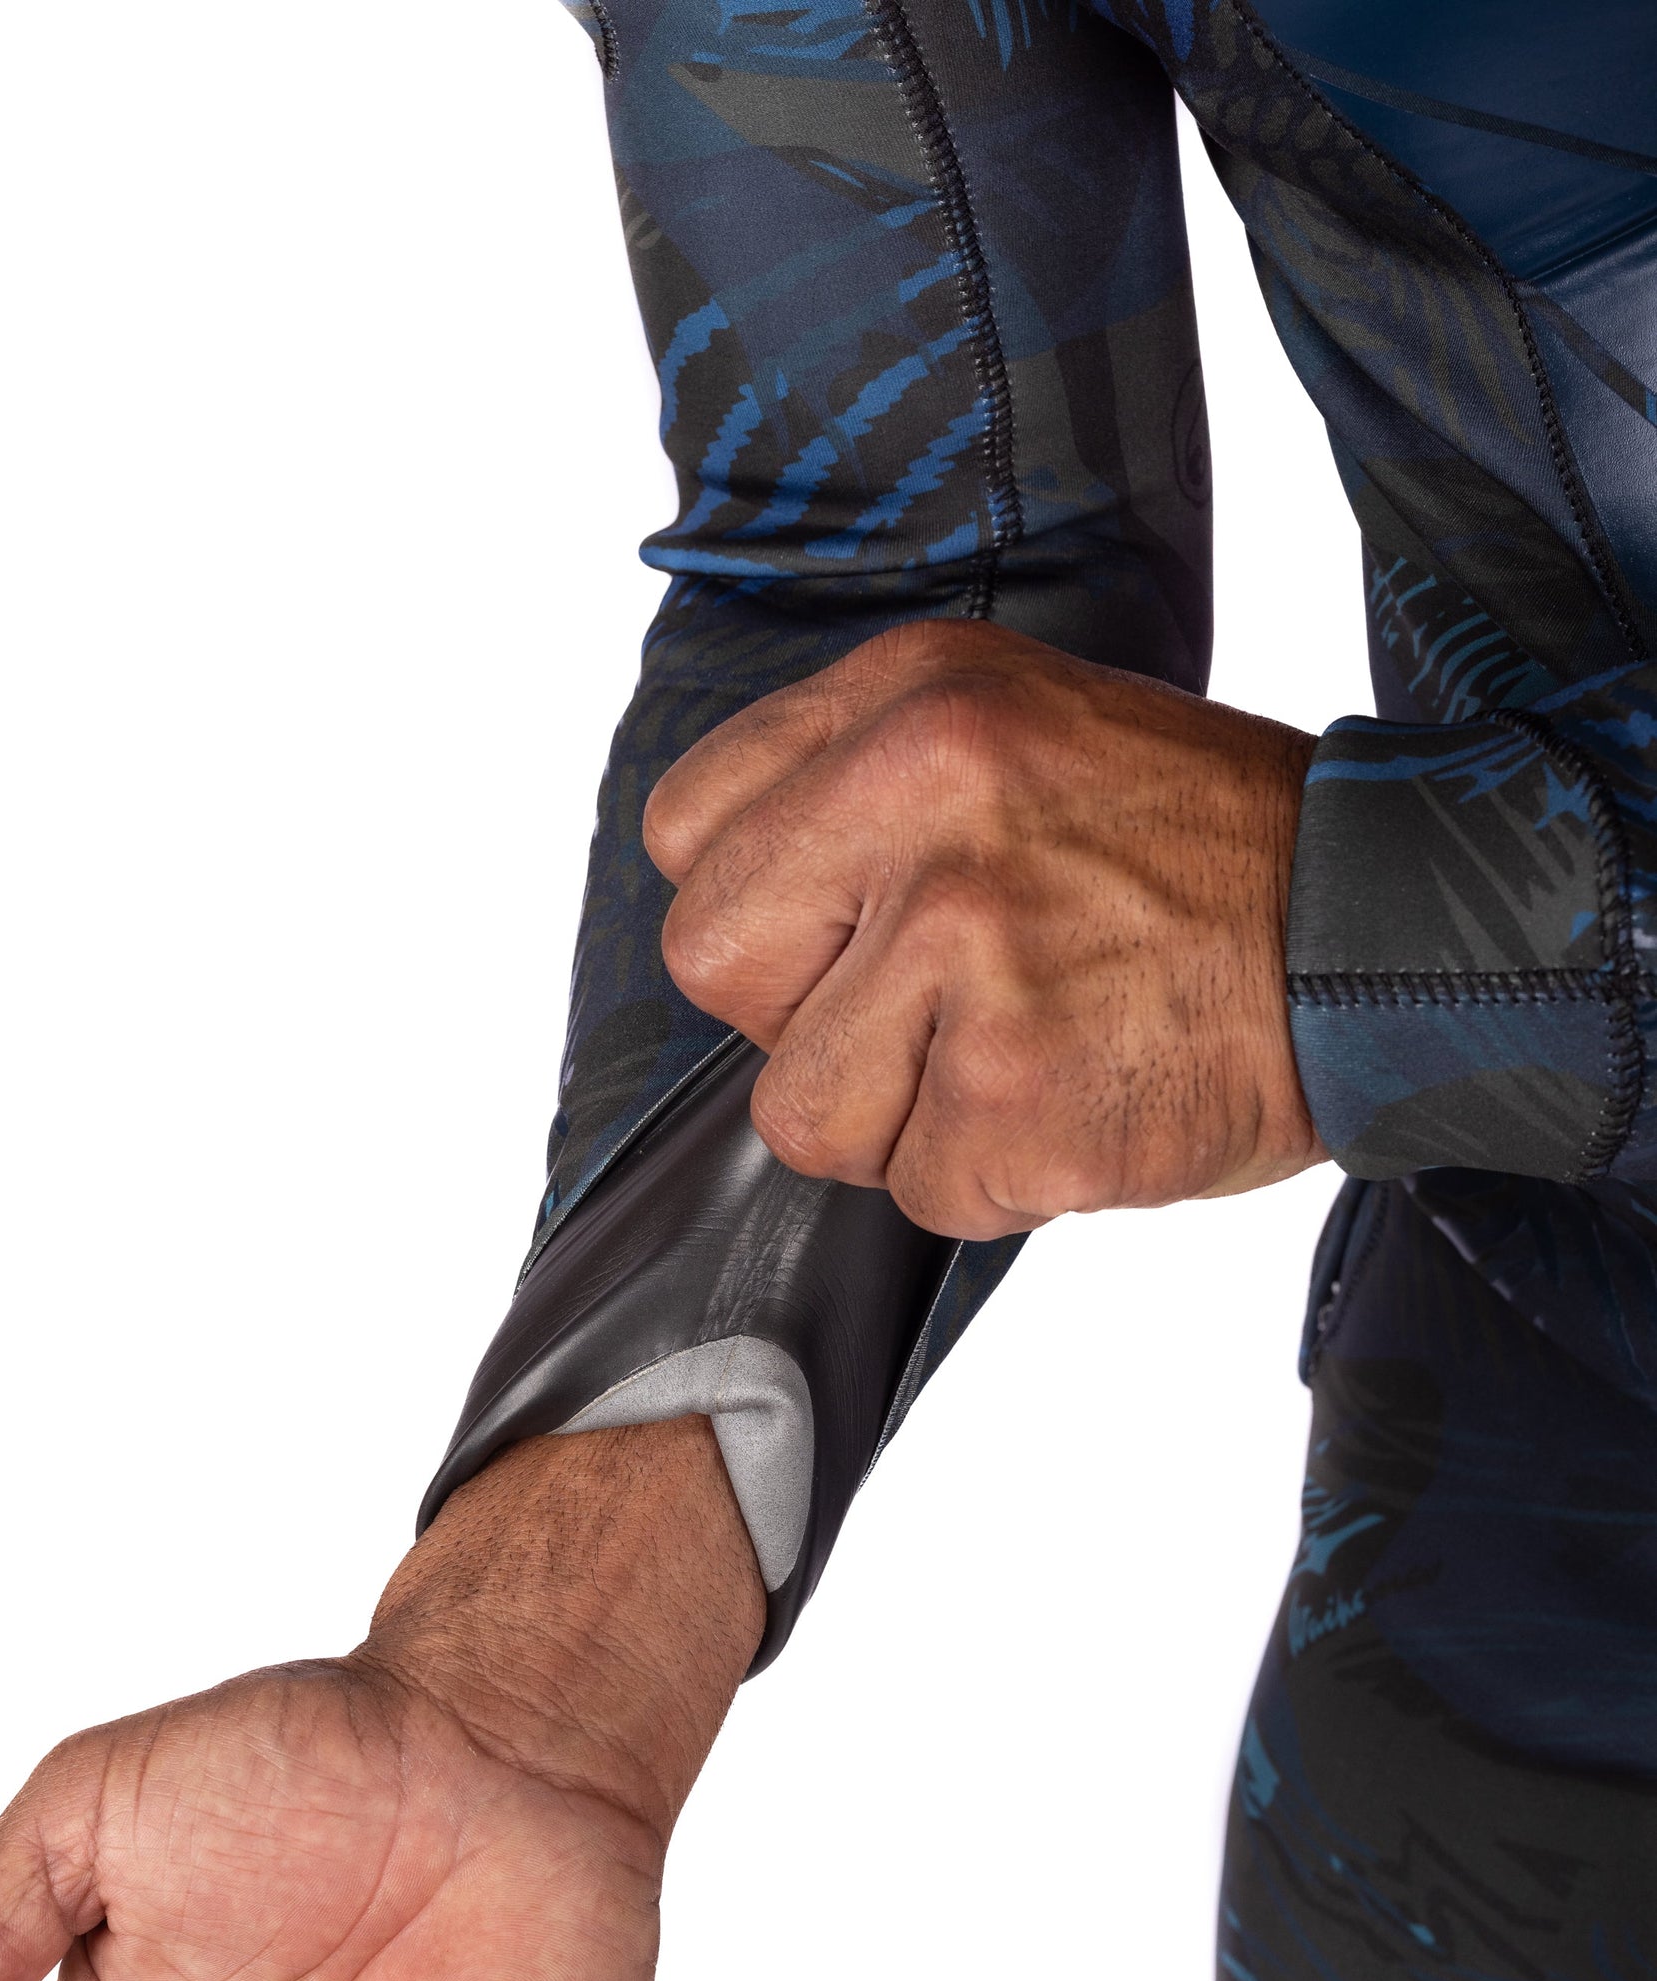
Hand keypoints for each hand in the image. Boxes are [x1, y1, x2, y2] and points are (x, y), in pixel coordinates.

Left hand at [645, 620, 1322, 1239]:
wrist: (1383, 936)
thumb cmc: (1198, 858)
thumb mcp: (1017, 733)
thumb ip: (862, 795)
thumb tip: (745, 918)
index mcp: (910, 698)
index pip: (689, 833)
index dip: (766, 912)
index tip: (856, 929)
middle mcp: (926, 800)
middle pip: (717, 966)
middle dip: (809, 1019)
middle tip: (941, 1008)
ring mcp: (970, 949)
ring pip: (804, 1111)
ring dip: (906, 1118)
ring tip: (1028, 1053)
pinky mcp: (1015, 1093)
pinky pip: (922, 1190)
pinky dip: (999, 1178)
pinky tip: (1085, 1101)